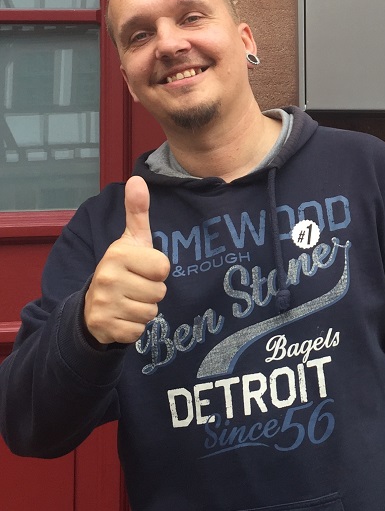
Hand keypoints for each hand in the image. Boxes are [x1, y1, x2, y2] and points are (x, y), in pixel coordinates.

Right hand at [84, 176, 169, 344]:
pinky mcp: (105, 327)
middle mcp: (107, 277)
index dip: (157, 270)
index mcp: (118, 254)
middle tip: (135, 286)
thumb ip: (137, 211)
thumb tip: (137, 178)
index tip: (142, 268)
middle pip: (160, 292)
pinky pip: (139, 331)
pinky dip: (134, 327)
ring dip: (144, 310)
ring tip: (129, 300)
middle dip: (152, 292)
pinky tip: (122, 316)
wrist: (94, 303)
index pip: (164, 268)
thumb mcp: (132, 239)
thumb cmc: (123, 267)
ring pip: (150, 313)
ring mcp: (104, 304)